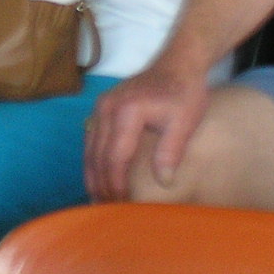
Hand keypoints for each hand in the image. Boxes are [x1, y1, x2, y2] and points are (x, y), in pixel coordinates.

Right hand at [84, 60, 212, 200]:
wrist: (178, 63)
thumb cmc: (184, 93)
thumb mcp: (184, 122)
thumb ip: (171, 151)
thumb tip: (164, 183)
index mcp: (127, 111)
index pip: (115, 157)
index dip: (116, 183)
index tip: (122, 205)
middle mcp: (107, 108)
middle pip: (97, 155)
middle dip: (101, 185)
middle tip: (106, 210)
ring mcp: (101, 106)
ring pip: (89, 149)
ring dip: (92, 175)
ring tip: (98, 199)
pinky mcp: (101, 107)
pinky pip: (91, 139)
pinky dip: (93, 161)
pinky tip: (98, 176)